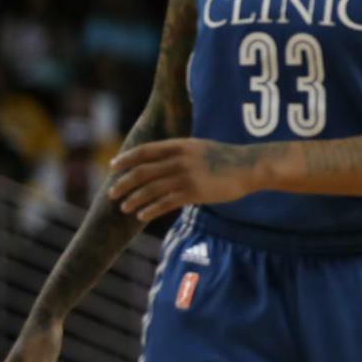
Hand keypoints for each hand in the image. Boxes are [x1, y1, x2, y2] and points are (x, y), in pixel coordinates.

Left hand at [107, 138, 259, 220]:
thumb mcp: (199, 148)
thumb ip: (179, 153)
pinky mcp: (194, 193)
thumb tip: (158, 162)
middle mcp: (180, 159)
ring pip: (151, 189)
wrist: (249, 167)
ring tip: (124, 207)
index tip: (112, 166)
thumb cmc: (224, 158)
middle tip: (112, 193)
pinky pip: (165, 203)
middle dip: (124, 183)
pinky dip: (150, 209)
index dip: (126, 159)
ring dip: (134, 199)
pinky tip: (142, 215)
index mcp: (180, 145)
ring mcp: (187, 176)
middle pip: (143, 172)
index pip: (145, 151)